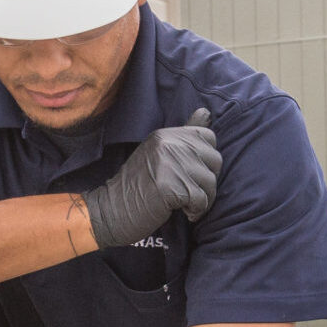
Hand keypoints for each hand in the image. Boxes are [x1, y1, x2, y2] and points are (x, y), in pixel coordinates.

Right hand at [79, 110, 220, 248]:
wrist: (111, 212)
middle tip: (191, 194)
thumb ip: (183, 137)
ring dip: (203, 199)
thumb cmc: (137, 188)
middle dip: (208, 182)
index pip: (207, 136)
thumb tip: (206, 112)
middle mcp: (168, 144)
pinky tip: (185, 213)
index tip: (192, 175)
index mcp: (165, 135)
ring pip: (210, 181)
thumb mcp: (158, 155)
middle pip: (214, 159)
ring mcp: (168, 164)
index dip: (207, 159)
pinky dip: (197, 211)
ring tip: (187, 205)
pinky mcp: (170, 187)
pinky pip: (201, 199)